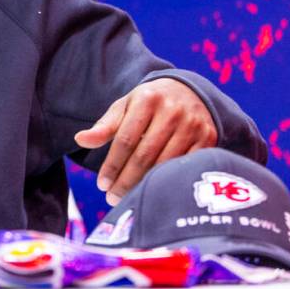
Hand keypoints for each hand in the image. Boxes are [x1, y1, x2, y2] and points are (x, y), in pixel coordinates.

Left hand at [73, 78, 216, 205]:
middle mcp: (172, 110)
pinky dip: (170, 181)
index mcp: (147, 99)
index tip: (101, 184)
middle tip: (112, 198)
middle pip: (144, 155)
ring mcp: (193, 124)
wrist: (190, 90)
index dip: (112, 165)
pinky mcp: (209, 137)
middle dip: (126, 180)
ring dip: (146, 185)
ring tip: (130, 198)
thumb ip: (105, 126)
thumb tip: (80, 140)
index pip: (125, 140)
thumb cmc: (149, 103)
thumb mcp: (126, 106)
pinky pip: (186, 166)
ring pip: (165, 164)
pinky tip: (156, 191)